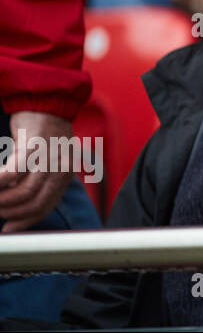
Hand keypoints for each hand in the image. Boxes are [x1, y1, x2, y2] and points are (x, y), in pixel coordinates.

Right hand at [0, 111, 74, 232]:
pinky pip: (13, 173)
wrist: (47, 103)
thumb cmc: (44, 134)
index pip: (47, 206)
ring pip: (24, 192)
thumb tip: (21, 206)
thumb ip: (42, 181)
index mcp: (66, 174)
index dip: (26, 221)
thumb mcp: (51, 160)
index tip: (10, 229)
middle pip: (36, 203)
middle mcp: (61, 168)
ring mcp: (49, 158)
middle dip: (13, 214)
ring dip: (3, 201)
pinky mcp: (33, 147)